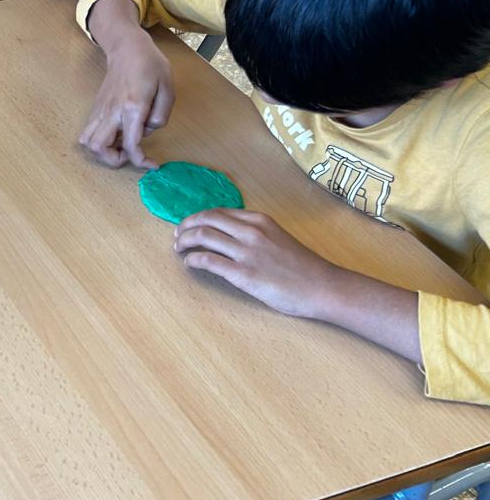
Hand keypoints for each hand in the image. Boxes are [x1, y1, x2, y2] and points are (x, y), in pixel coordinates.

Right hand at [78, 31, 174, 168]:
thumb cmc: (150, 65)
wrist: (127, 48)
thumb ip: (161, 114)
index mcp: (133, 107)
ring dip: (102, 151)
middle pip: (98, 148)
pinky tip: (116, 133)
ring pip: (87, 141)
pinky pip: (88, 131)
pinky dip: (99, 140)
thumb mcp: (167, 88)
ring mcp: (100, 110)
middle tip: (130, 154)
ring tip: (120, 145)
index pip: (131, 145)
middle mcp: (112, 111)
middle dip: (114, 160)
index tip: (152, 165)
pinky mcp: (96, 108)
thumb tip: (148, 129)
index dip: (141, 161)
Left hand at [174, 210, 351, 319]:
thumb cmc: (303, 266)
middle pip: (205, 220)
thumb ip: (255, 232)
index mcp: (259, 220)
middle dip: (185, 227)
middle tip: (177, 236)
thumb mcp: (278, 237)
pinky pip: (207, 261)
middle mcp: (250, 231)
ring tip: (179, 249)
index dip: (198, 218)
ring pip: (202, 237)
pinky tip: (190, 264)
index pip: (218, 212)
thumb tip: (229, 234)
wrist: (323, 287)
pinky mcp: (243, 274)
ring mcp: (246, 252)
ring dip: (184, 242)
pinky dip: (193, 260)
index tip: (189, 225)